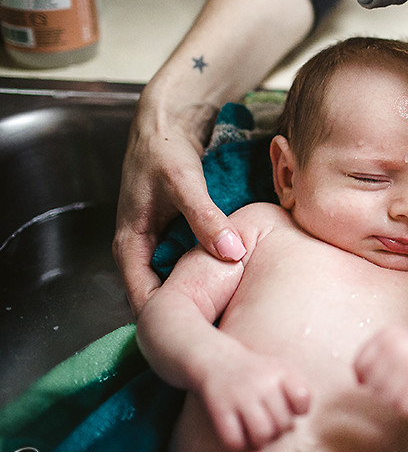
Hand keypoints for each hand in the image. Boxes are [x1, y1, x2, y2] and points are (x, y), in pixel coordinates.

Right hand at [113, 104, 245, 314]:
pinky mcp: (174, 235)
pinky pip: (188, 264)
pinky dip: (207, 271)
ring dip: (201, 292)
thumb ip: (205, 218)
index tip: (205, 330)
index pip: (142, 301)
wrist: (168, 121)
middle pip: (162, 296)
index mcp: (129, 245)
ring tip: (234, 304)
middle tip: (226, 322)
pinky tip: (233, 275)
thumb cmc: (165, 149)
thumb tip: (231, 253)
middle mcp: (140, 250)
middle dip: (190, 310)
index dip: (171, 318)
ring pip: (177, 282)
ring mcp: (157, 244)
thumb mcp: (184, 184)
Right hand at [199, 348, 309, 450]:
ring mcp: (241, 396)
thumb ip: (296, 393)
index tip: (289, 407)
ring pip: (262, 435)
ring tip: (258, 430)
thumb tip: (293, 428)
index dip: (299, 410)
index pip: (302, 399)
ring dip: (262, 439)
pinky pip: (235, 440)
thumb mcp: (282, 371)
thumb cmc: (259, 373)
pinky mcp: (220, 409)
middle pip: (283, 423)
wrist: (221, 361)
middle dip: (279, 428)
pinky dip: (240, 443)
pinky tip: (241, 434)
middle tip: (270, 420)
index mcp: (281, 372)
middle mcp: (263, 383)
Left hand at [354, 325, 407, 417]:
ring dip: (397, 399)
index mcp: (388, 334)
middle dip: (383, 389)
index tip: (385, 374)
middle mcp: (401, 345)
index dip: (367, 377)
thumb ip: (371, 357)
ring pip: (387, 398)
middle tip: (403, 381)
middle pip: (372, 384)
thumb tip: (359, 381)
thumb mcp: (392, 344)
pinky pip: (405, 407)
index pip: (360, 365)